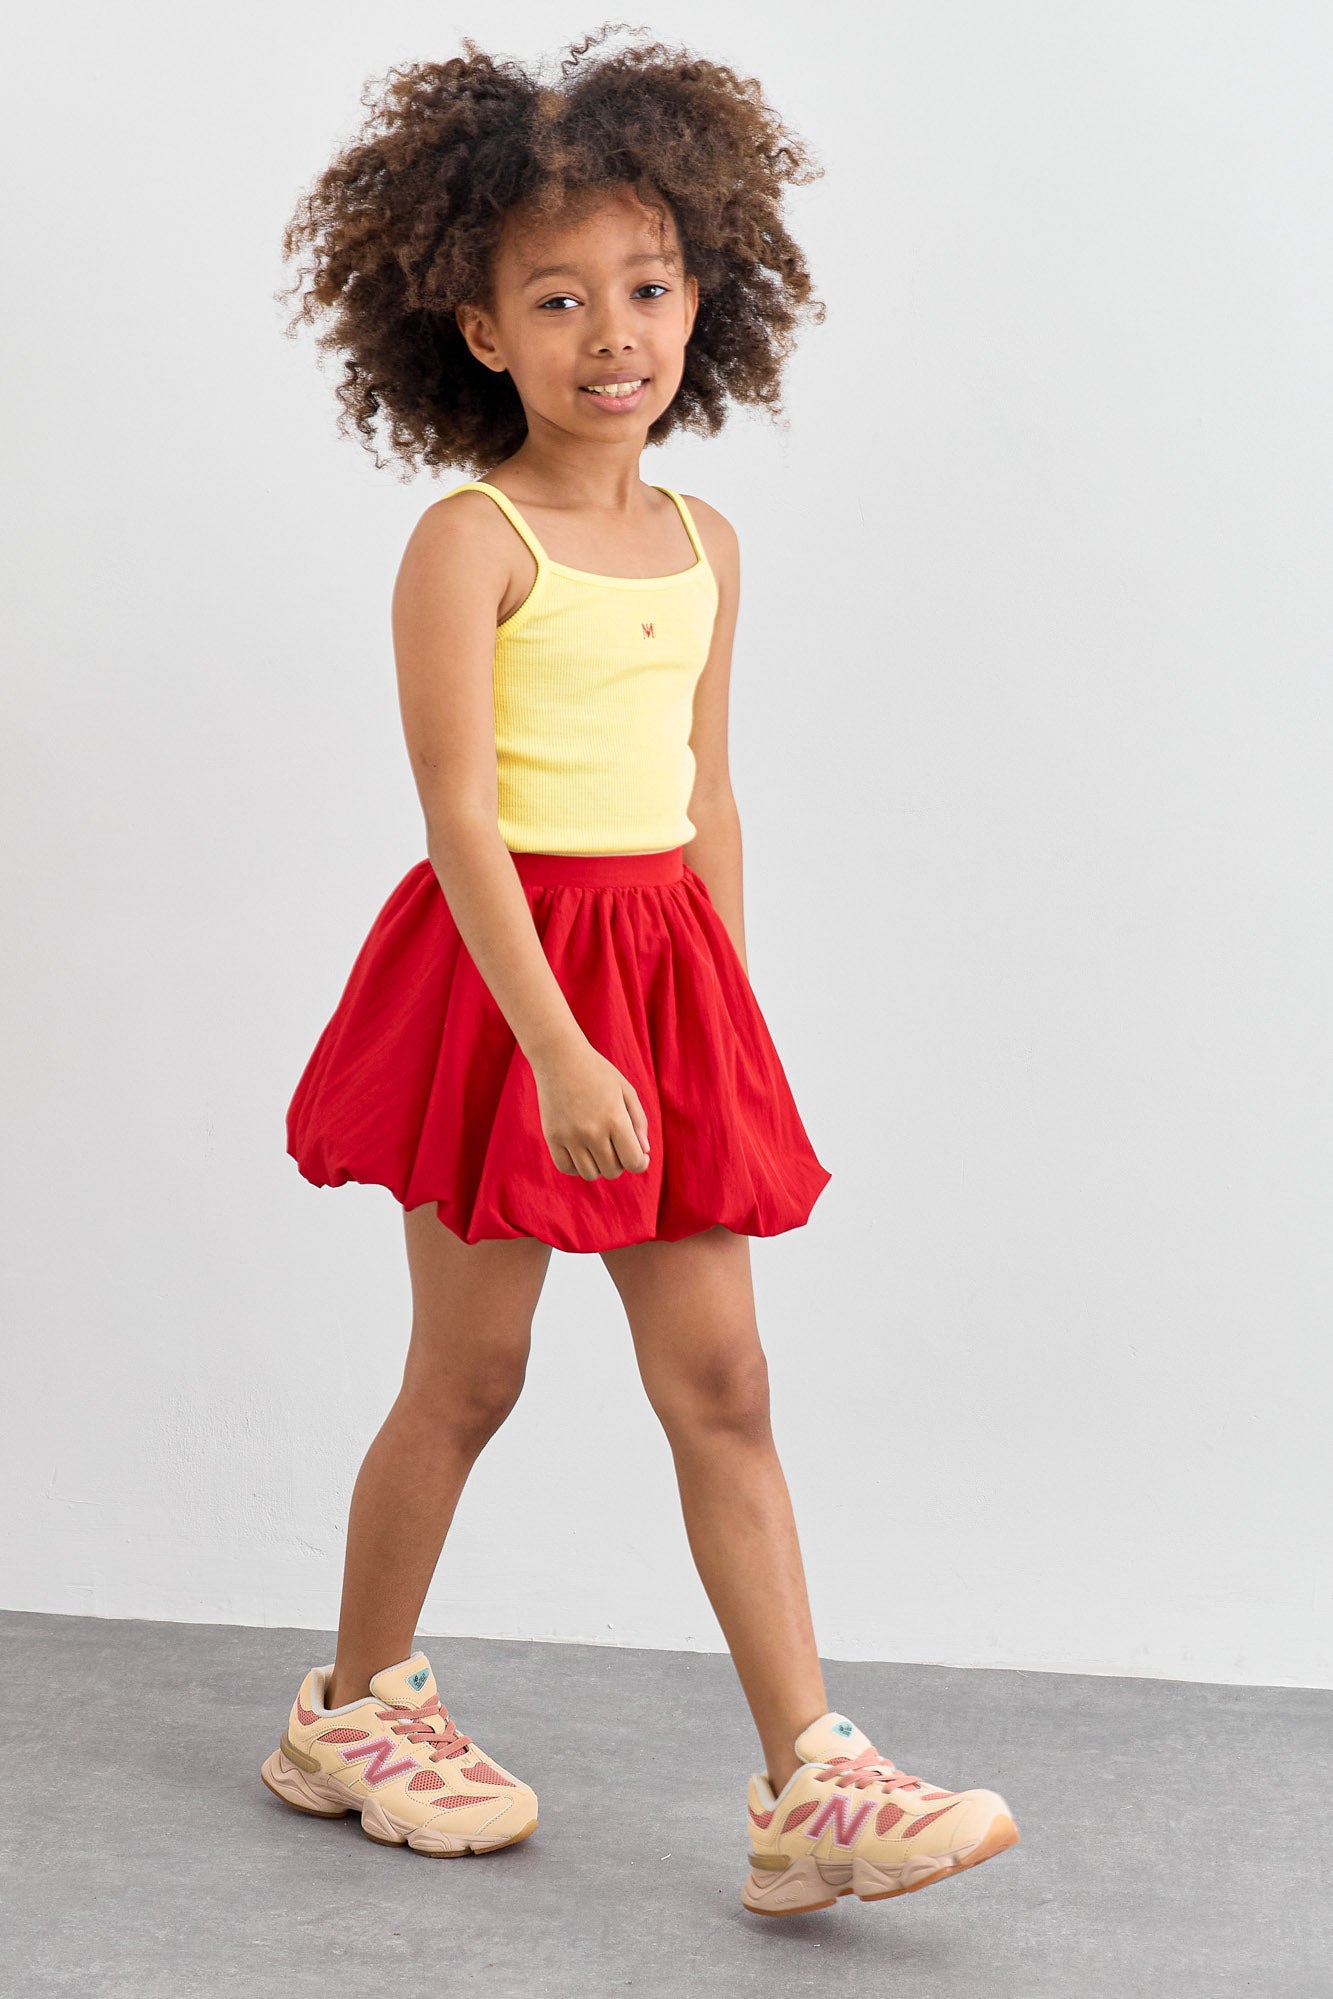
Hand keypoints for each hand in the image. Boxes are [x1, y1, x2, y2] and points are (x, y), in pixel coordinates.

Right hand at [530, 1037, 651, 1179]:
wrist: (559, 1056)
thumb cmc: (598, 1072)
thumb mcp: (626, 1090)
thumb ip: (639, 1122)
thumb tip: (644, 1153)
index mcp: (615, 1119)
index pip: (633, 1162)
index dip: (640, 1163)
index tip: (639, 1156)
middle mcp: (592, 1131)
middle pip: (612, 1171)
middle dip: (619, 1162)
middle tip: (616, 1145)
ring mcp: (570, 1136)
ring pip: (590, 1174)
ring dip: (599, 1166)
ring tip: (599, 1148)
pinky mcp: (552, 1137)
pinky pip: (566, 1168)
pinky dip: (577, 1166)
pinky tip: (581, 1151)